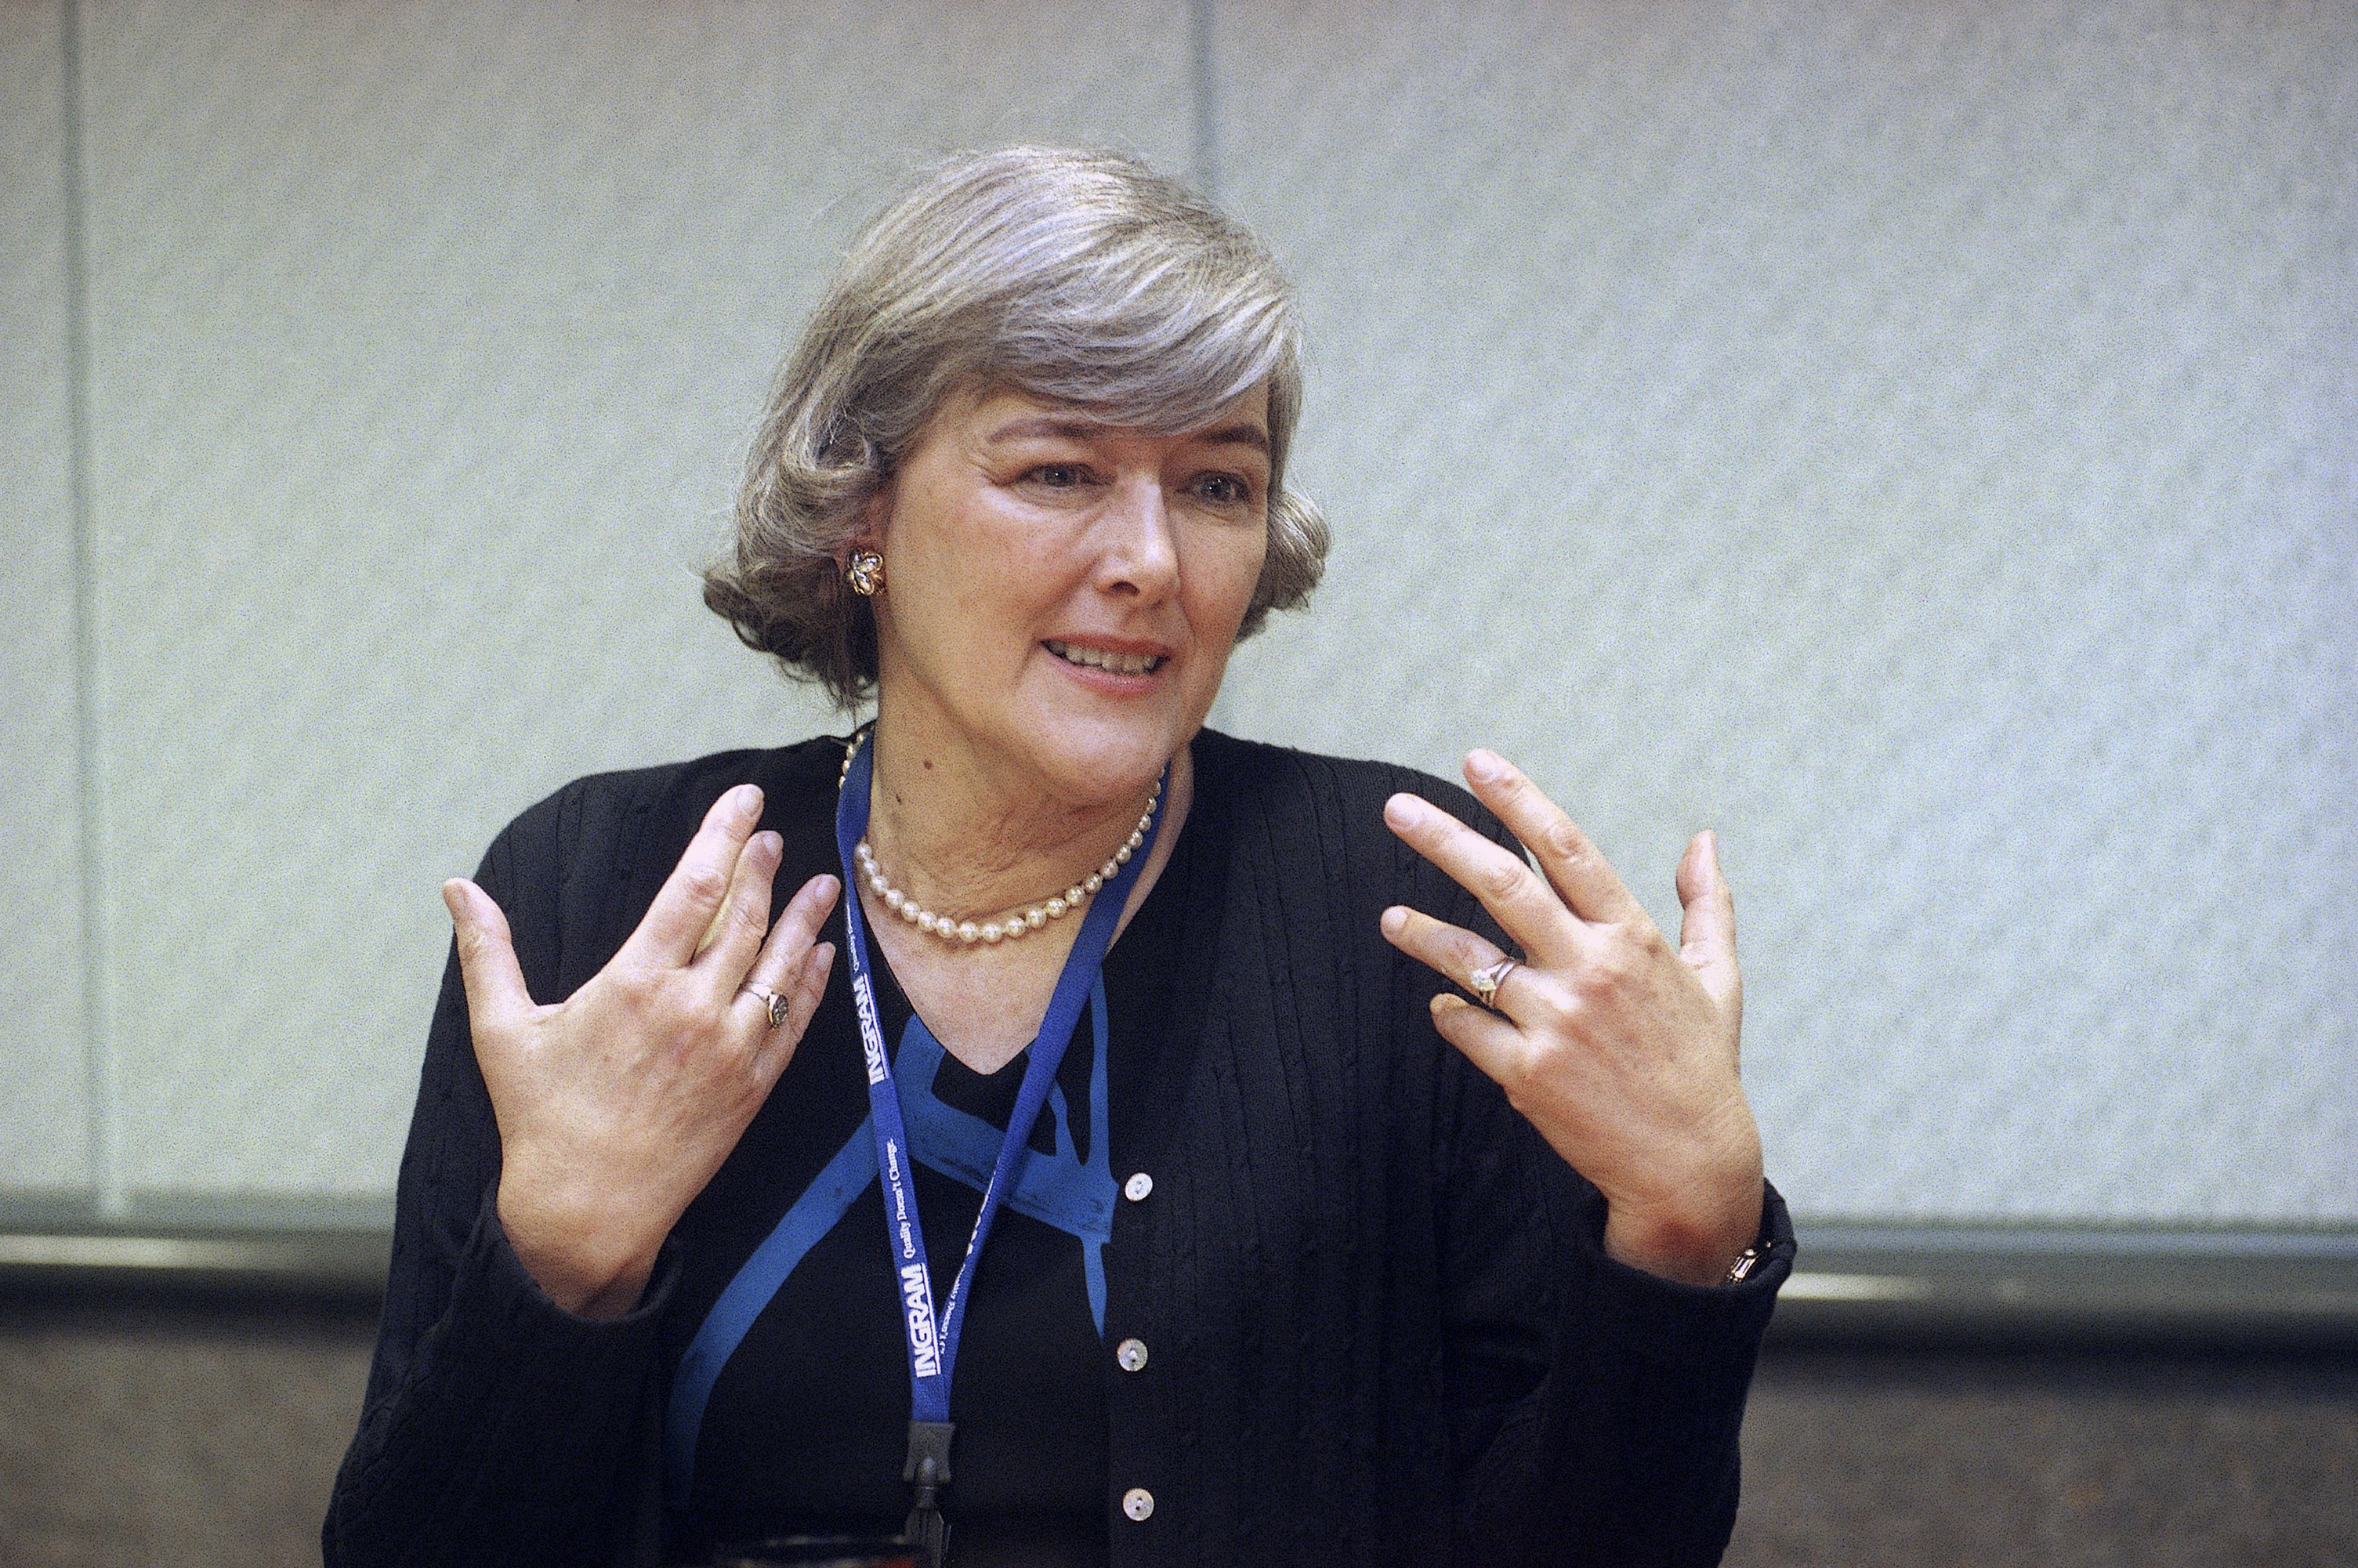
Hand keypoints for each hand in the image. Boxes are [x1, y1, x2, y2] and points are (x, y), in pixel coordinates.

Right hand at [444, 783, 839, 1316]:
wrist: (587, 1211)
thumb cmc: (540, 1119)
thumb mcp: (503, 1030)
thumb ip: (488, 950)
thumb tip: (456, 887)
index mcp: (634, 983)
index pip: (693, 887)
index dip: (724, 835)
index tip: (745, 802)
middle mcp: (691, 1009)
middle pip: (743, 918)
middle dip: (761, 869)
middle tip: (772, 836)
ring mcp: (729, 1049)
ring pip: (779, 965)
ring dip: (804, 918)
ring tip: (823, 882)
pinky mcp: (752, 1087)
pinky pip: (794, 1022)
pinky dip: (813, 983)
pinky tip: (823, 954)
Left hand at [1380, 750, 1762, 1285]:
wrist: (1689, 1164)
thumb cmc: (1701, 1066)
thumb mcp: (1717, 979)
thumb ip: (1707, 904)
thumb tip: (1704, 840)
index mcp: (1633, 938)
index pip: (1567, 850)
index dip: (1519, 800)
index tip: (1477, 763)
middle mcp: (1590, 970)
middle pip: (1503, 885)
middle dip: (1444, 839)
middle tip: (1397, 808)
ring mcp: (1554, 1021)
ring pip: (1469, 960)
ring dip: (1421, 933)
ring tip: (1390, 919)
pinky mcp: (1527, 1072)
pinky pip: (1467, 1028)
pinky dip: (1450, 1015)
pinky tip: (1442, 1007)